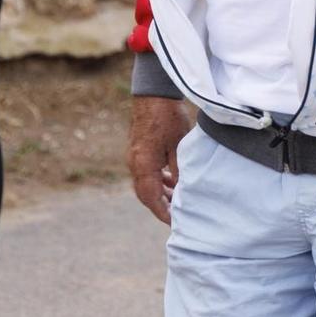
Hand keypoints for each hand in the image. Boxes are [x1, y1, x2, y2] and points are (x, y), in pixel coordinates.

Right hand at [127, 97, 193, 224]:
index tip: (174, 223)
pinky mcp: (138, 150)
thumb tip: (181, 191)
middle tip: (176, 215)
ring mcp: (134, 157)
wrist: (153, 93)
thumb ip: (179, 172)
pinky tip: (170, 180)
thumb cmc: (168, 117)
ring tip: (176, 198)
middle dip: (160, 206)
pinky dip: (156, 180)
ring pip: (145, 184)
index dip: (163, 213)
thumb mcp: (179, 146)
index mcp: (144, 165)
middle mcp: (135, 164)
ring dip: (159, 192)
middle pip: (145, 194)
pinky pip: (145, 172)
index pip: (151, 198)